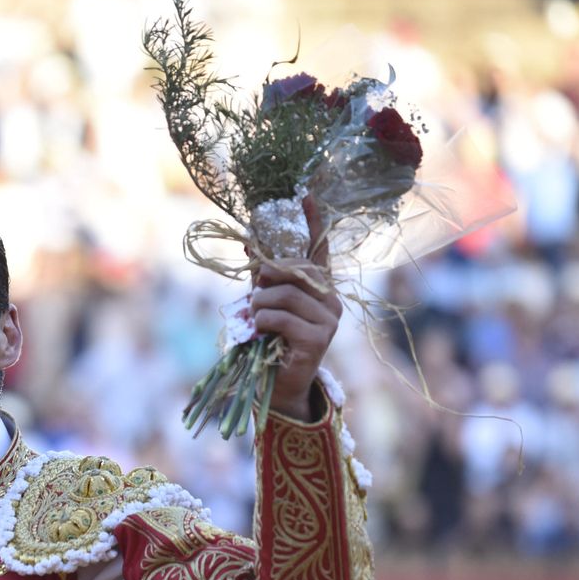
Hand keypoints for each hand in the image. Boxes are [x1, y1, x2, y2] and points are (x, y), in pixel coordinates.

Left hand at [250, 201, 339, 420]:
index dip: (314, 222)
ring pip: (285, 293)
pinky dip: (262, 322)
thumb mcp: (264, 304)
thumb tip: (249, 241)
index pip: (319, 249)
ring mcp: (328, 318)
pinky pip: (280, 317)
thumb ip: (262, 278)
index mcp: (318, 287)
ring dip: (260, 304)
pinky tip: (262, 333)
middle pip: (295, 269)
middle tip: (255, 292)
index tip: (306, 195)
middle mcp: (330, 298)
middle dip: (267, 276)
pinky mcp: (319, 337)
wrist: (279, 384)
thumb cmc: (271, 342)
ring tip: (256, 319)